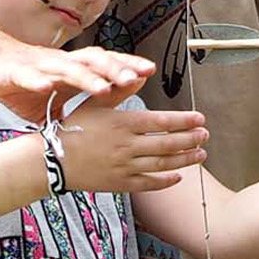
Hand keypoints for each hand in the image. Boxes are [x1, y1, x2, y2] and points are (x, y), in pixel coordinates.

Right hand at [0, 33, 154, 120]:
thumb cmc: (20, 76)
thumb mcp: (54, 90)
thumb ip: (76, 98)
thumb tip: (101, 119)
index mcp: (70, 68)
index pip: (103, 64)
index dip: (125, 66)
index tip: (149, 71)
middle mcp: (58, 63)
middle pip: (92, 62)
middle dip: (114, 69)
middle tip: (135, 78)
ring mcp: (37, 66)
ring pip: (65, 68)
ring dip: (84, 77)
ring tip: (101, 87)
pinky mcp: (14, 72)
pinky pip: (27, 76)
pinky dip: (36, 80)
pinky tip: (45, 86)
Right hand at [57, 105, 208, 191]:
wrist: (54, 159)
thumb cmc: (74, 128)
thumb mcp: (96, 103)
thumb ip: (122, 90)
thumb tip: (141, 75)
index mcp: (124, 123)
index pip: (163, 122)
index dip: (185, 121)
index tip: (200, 119)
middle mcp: (127, 146)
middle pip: (168, 144)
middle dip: (191, 140)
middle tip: (205, 136)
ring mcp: (125, 166)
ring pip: (163, 164)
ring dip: (185, 159)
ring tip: (200, 155)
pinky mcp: (120, 183)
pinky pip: (149, 183)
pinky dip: (166, 180)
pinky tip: (178, 176)